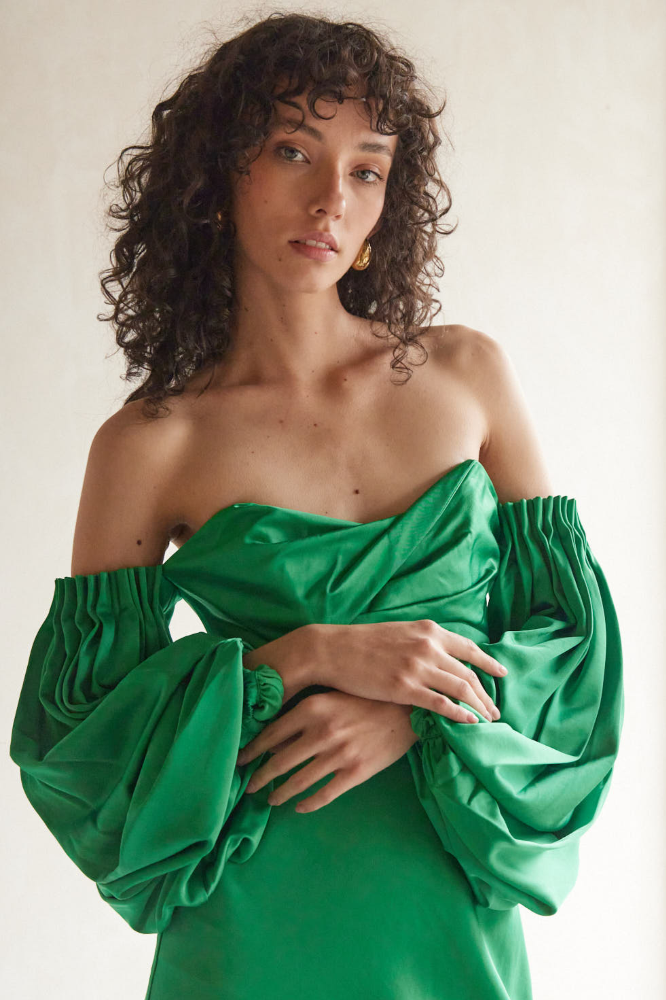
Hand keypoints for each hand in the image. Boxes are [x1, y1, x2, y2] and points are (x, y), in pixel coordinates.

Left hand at [236, 689, 419, 812]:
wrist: (408, 708)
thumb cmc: (367, 696)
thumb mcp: (332, 695)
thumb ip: (304, 712)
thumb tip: (275, 735)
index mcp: (312, 708)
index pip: (270, 734)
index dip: (251, 751)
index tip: (239, 760)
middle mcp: (321, 732)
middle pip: (279, 762)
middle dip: (259, 778)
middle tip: (247, 787)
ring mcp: (339, 754)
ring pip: (299, 782)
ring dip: (280, 793)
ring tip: (270, 799)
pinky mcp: (356, 772)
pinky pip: (324, 794)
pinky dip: (307, 804)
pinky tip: (299, 807)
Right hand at [307, 619, 506, 723]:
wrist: (333, 650)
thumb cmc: (363, 643)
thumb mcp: (400, 632)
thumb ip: (423, 641)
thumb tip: (442, 656)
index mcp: (429, 630)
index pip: (469, 648)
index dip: (489, 662)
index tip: (502, 674)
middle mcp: (429, 646)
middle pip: (469, 673)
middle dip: (486, 694)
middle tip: (496, 710)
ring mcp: (418, 666)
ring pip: (461, 688)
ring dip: (479, 706)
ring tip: (487, 720)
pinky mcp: (405, 687)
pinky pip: (442, 703)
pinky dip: (459, 714)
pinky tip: (469, 723)